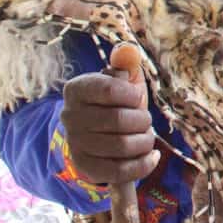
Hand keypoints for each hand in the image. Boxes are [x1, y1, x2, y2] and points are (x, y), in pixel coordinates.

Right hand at [59, 44, 158, 184]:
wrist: (95, 132)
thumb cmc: (114, 101)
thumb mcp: (121, 80)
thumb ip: (126, 64)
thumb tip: (128, 50)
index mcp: (77, 89)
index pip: (108, 89)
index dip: (132, 94)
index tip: (138, 97)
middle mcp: (70, 116)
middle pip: (118, 120)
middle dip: (142, 120)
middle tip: (145, 120)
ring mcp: (75, 143)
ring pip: (121, 146)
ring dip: (145, 141)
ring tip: (146, 136)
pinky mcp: (86, 167)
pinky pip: (119, 171)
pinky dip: (143, 165)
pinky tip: (152, 156)